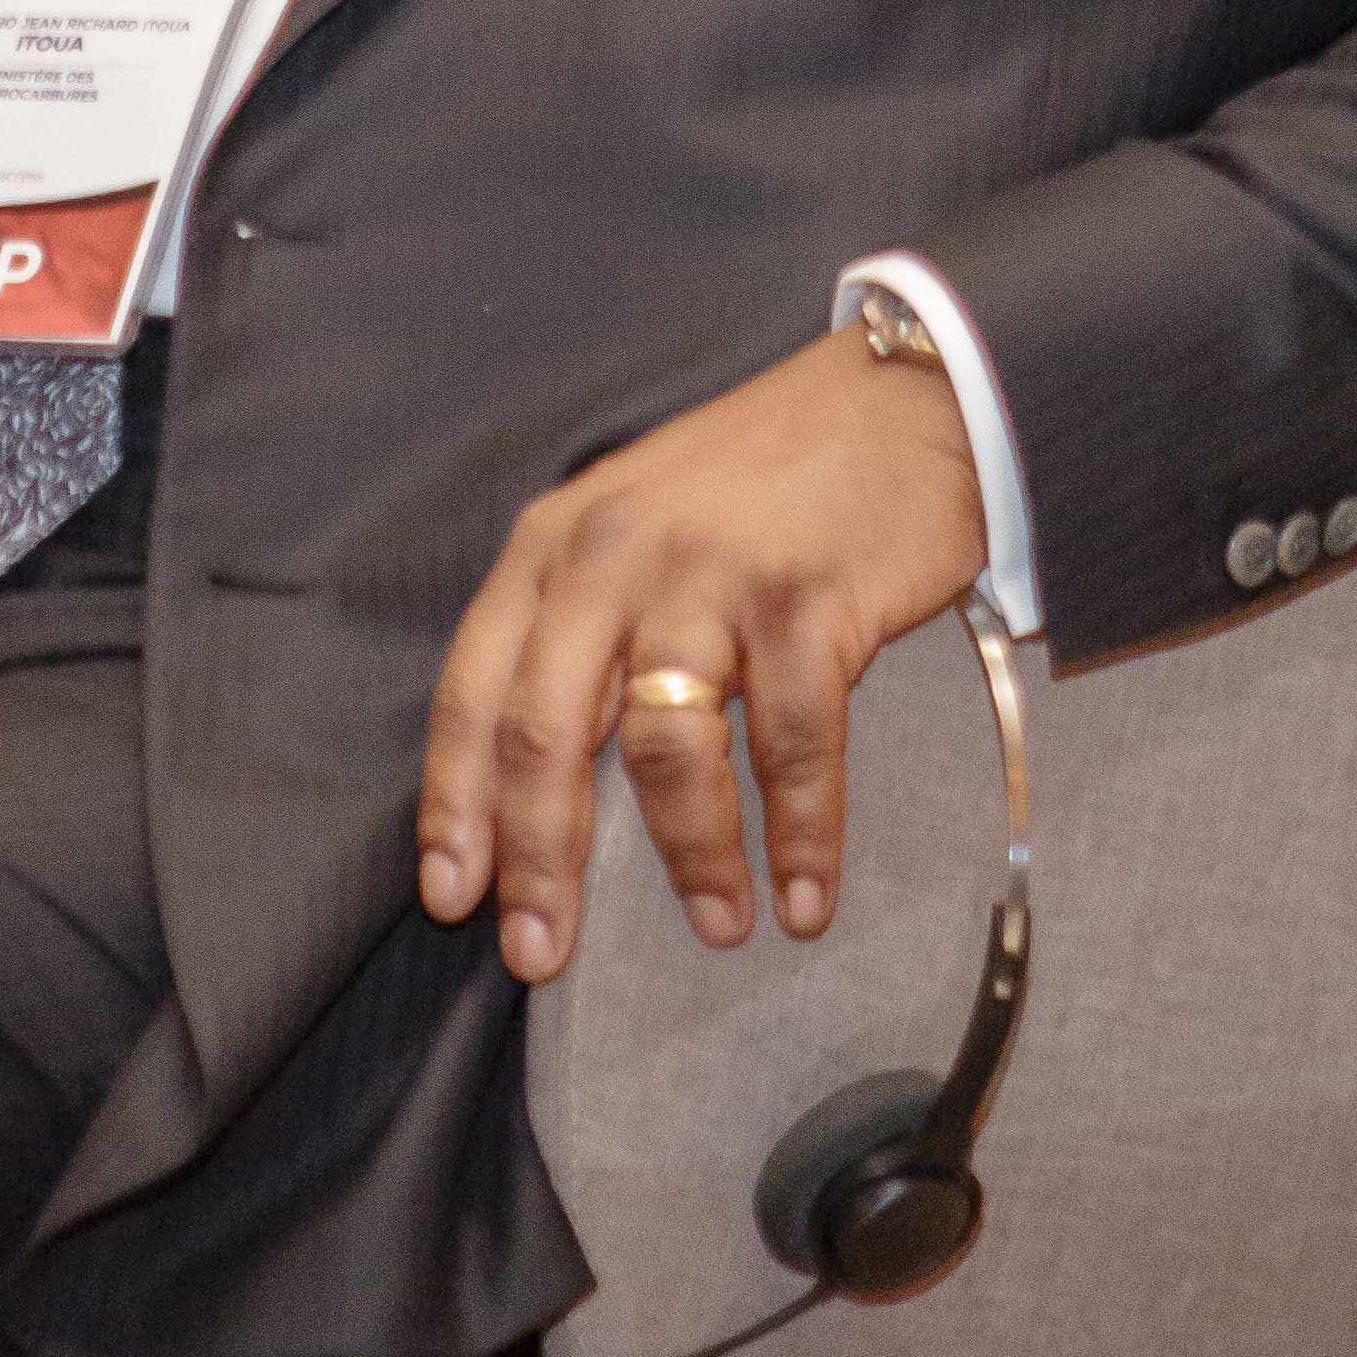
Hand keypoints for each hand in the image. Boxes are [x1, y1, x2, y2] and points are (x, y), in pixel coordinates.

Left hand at [416, 327, 988, 984]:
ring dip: (689, 859)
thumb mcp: (637, 528)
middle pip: (545, 734)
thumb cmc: (766, 481)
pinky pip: (790, 748)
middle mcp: (611, 555)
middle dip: (539, 860)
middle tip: (542, 955)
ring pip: (665, 751)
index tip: (452, 895)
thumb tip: (545, 785)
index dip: (455, 801)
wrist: (903, 400)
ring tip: (716, 927)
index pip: (473, 688)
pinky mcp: (803, 600)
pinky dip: (801, 837)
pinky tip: (807, 897)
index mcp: (553, 544)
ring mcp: (707, 575)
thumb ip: (585, 628)